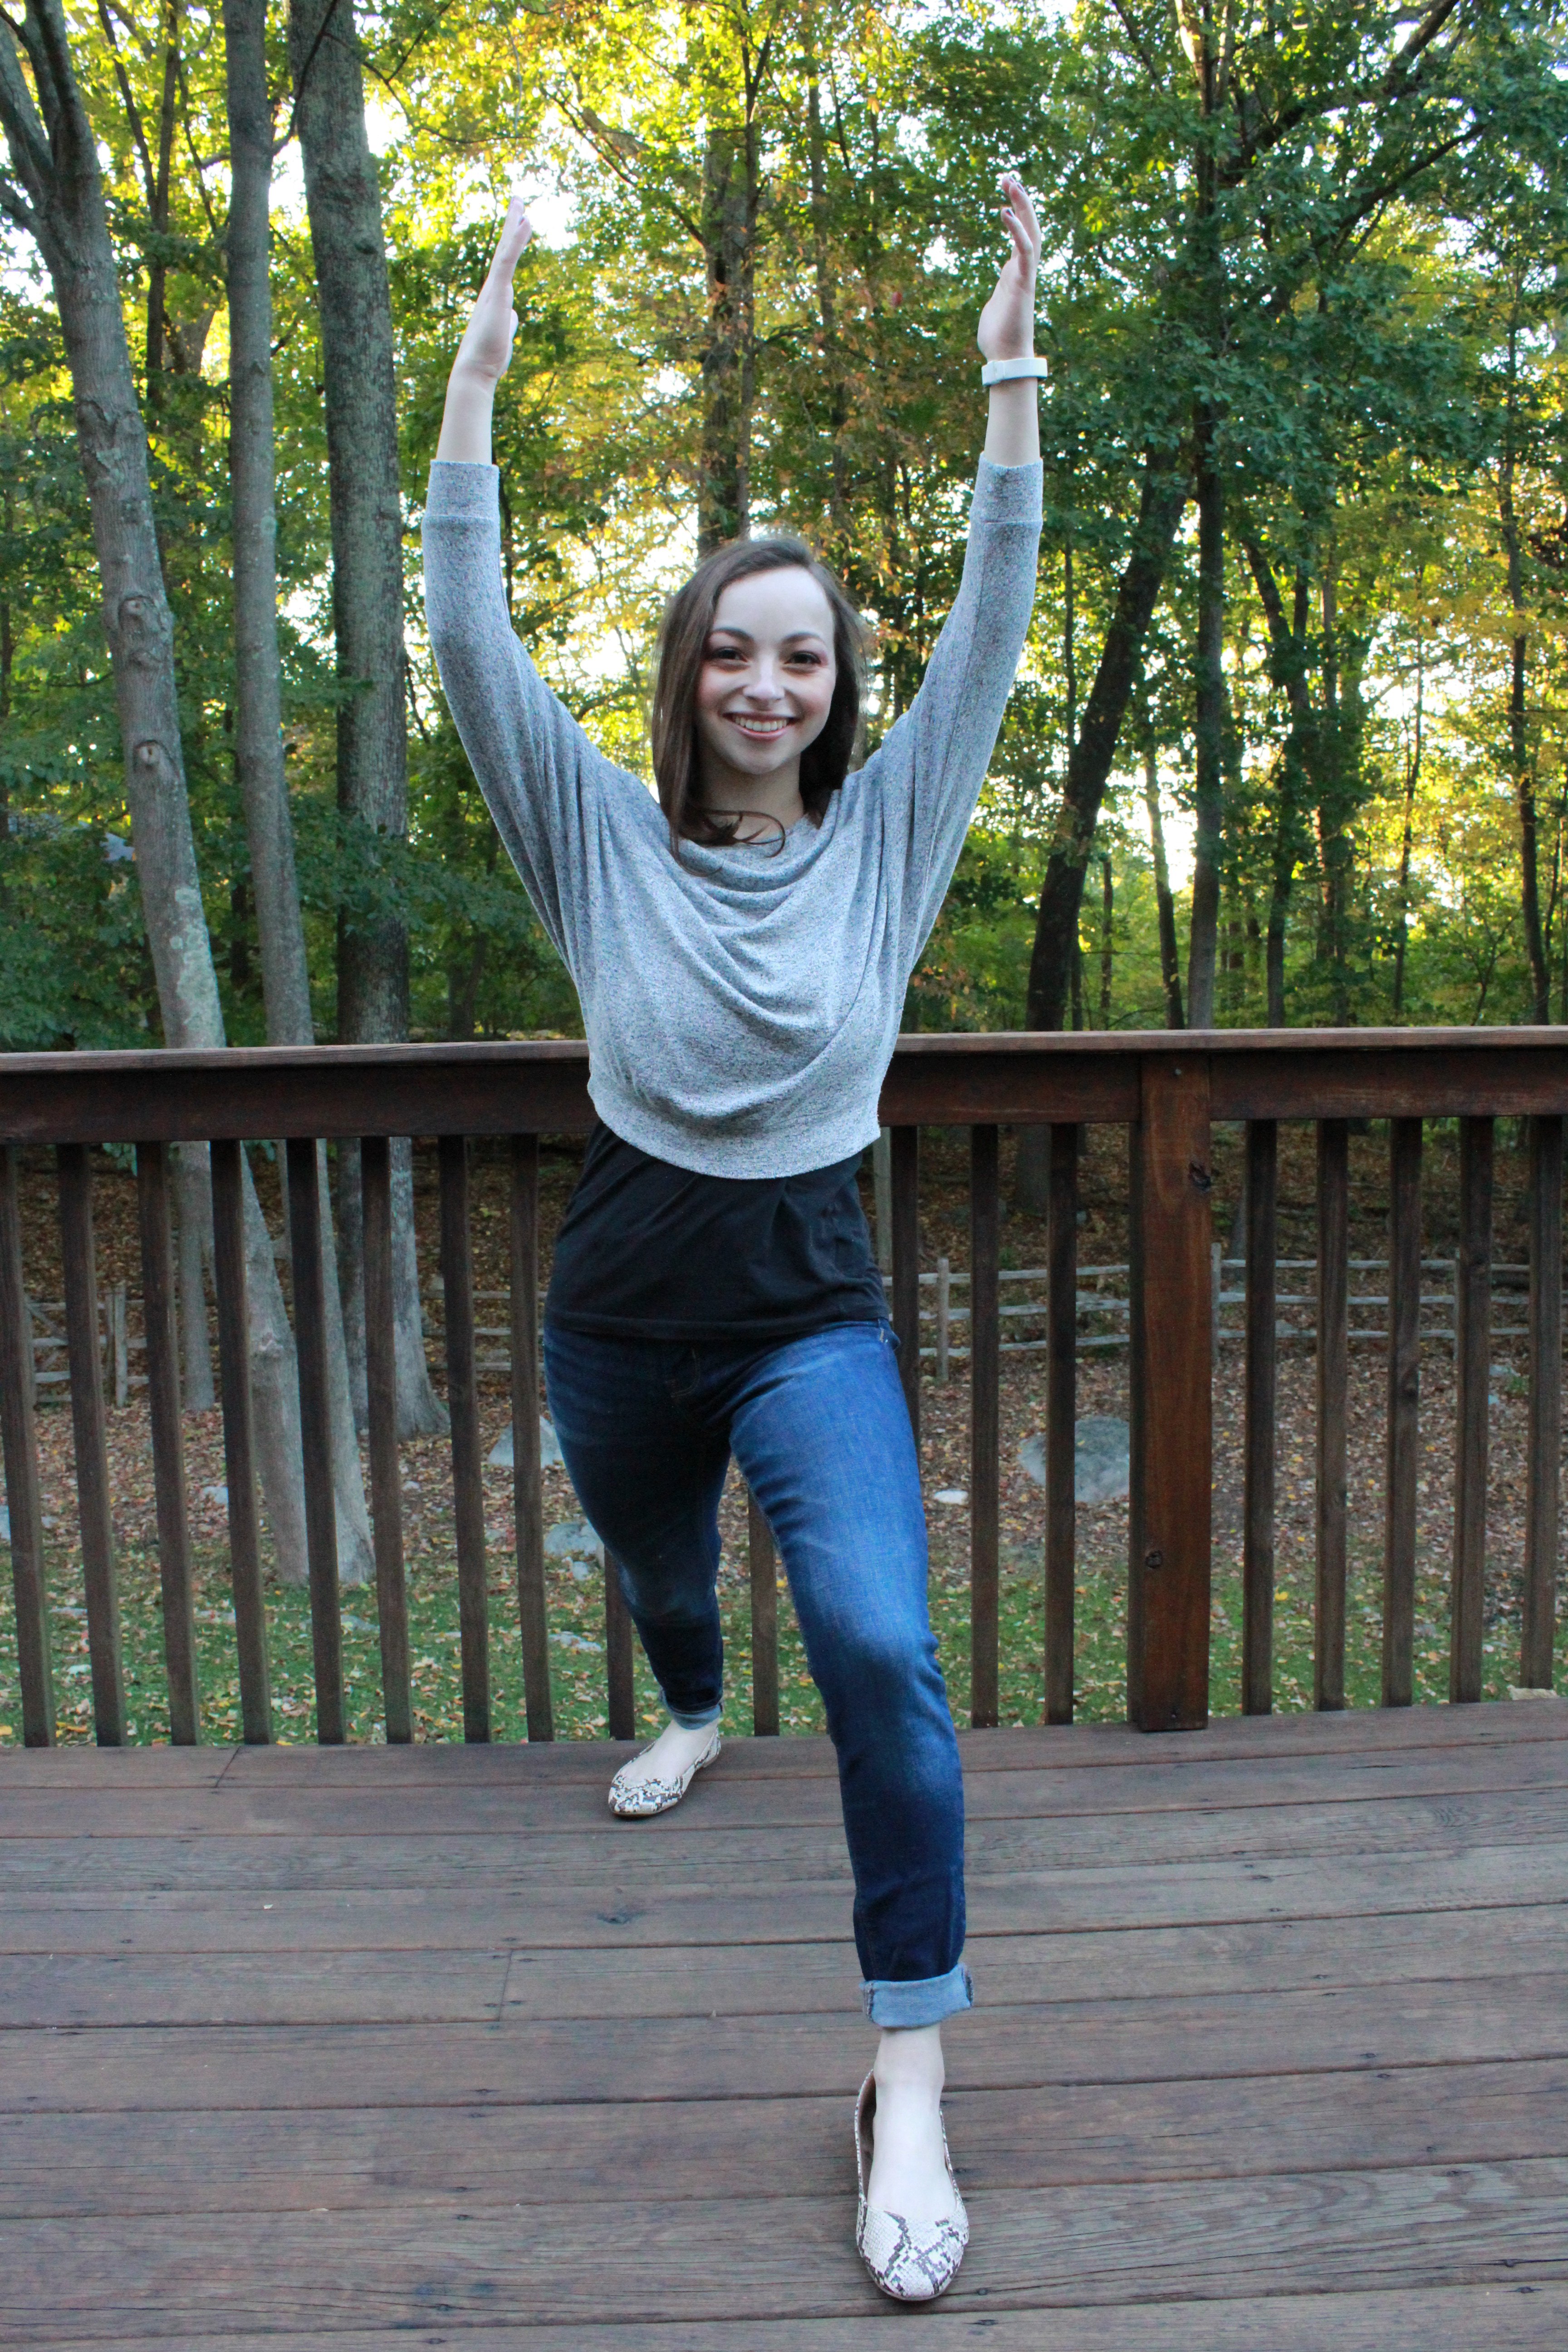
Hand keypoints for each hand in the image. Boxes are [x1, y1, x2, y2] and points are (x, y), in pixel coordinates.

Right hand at [452, 194, 534, 384]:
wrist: (476, 369)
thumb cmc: (488, 355)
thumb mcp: (503, 333)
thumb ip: (508, 319)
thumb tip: (512, 314)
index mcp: (496, 295)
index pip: (506, 262)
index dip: (513, 241)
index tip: (520, 222)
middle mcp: (493, 287)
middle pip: (504, 248)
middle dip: (512, 223)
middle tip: (518, 199)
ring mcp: (494, 288)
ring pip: (506, 250)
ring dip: (514, 225)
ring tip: (521, 203)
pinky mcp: (498, 292)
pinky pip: (508, 260)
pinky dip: (517, 241)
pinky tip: (526, 223)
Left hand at [976, 173, 1040, 362]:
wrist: (1005, 357)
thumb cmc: (998, 335)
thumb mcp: (996, 303)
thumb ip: (1000, 289)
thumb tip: (1000, 290)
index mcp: (1016, 271)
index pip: (1021, 234)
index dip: (1016, 210)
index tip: (1006, 190)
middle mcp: (1024, 268)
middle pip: (1029, 225)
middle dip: (1021, 200)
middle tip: (1008, 176)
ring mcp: (1025, 274)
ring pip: (1030, 232)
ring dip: (1022, 206)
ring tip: (1011, 182)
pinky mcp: (1023, 283)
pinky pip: (1024, 250)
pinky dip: (1016, 230)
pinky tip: (1005, 212)